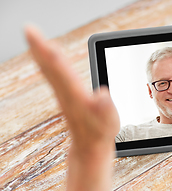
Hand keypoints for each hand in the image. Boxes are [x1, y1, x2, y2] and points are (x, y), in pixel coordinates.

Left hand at [25, 25, 119, 190]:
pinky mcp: (65, 97)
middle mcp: (65, 93)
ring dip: (41, 53)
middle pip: (50, 67)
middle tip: (29, 29)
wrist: (89, 147)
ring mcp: (63, 95)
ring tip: (35, 38)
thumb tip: (102, 92)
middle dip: (39, 47)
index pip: (60, 70)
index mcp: (74, 95)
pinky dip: (47, 64)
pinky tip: (46, 58)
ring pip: (49, 70)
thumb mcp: (109, 121)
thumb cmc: (100, 133)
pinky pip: (53, 76)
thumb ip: (105, 106)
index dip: (49, 52)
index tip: (37, 36)